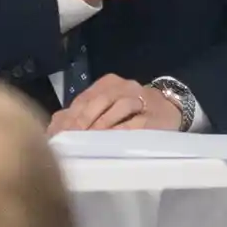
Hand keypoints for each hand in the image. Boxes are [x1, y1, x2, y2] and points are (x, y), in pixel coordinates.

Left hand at [54, 75, 187, 132]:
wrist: (171, 109)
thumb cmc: (131, 112)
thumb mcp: (106, 107)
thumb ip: (82, 113)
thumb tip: (56, 126)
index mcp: (108, 83)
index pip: (84, 98)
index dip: (71, 116)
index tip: (59, 134)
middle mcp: (124, 87)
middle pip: (99, 101)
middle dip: (83, 122)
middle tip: (71, 140)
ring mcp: (140, 99)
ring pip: (117, 108)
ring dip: (100, 127)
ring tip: (87, 143)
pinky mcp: (153, 116)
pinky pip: (135, 123)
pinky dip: (120, 132)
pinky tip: (109, 142)